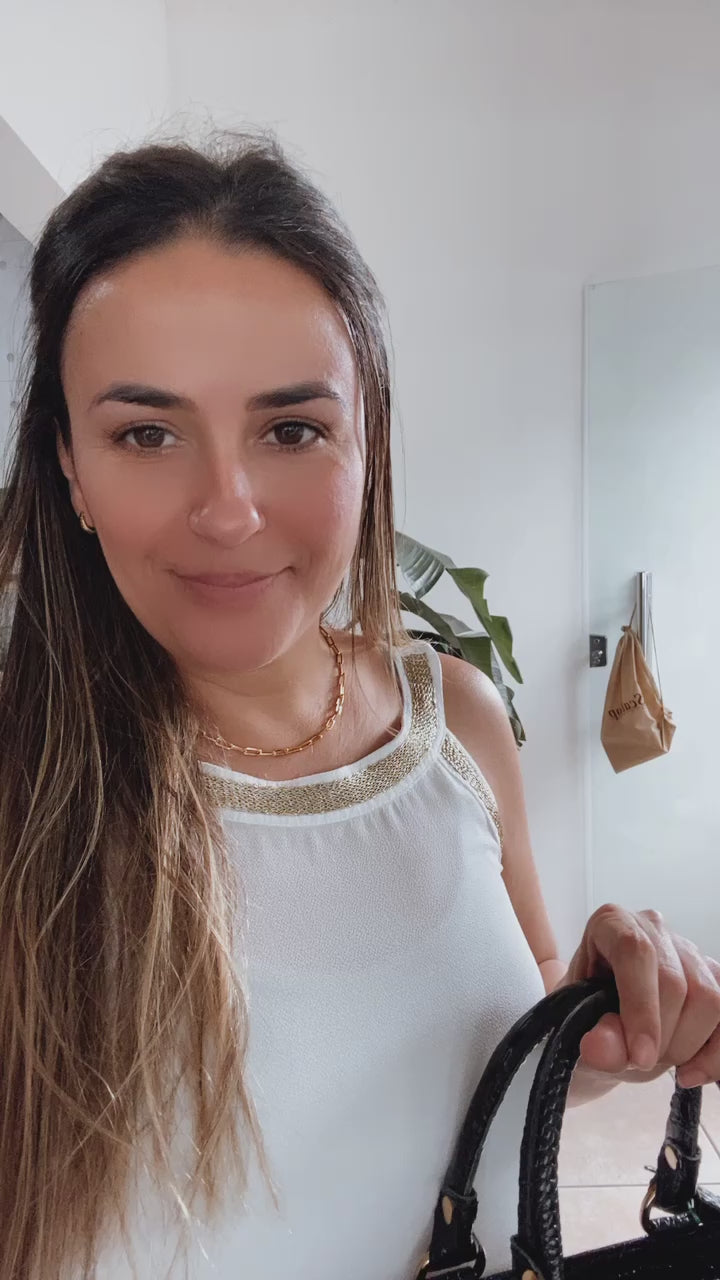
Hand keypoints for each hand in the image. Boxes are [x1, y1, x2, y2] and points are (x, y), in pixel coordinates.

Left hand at [560, 904, 719, 1086]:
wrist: (602, 1026)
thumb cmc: (584, 1016)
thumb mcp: (576, 1029)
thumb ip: (592, 1040)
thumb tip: (602, 1050)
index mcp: (612, 924)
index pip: (635, 952)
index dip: (641, 1006)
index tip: (639, 1056)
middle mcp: (654, 929)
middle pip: (676, 982)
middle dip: (661, 1037)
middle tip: (638, 1062)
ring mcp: (689, 952)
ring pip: (710, 998)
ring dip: (686, 1046)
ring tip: (656, 1061)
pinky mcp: (714, 978)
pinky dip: (714, 1056)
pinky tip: (689, 1074)